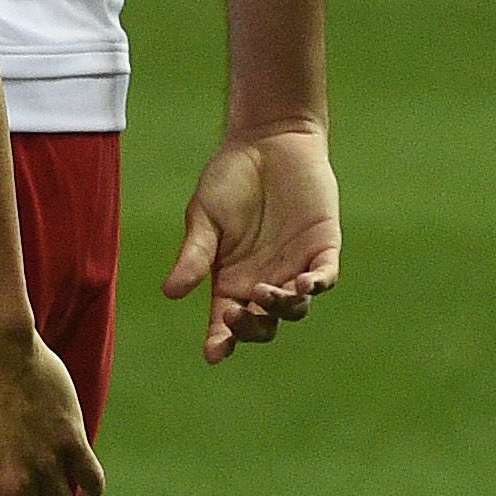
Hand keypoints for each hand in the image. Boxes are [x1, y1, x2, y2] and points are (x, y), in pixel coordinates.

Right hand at [165, 122, 339, 362]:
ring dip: (282, 306)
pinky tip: (304, 284)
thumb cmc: (228, 178)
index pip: (226, 322)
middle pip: (264, 324)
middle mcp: (263, 280)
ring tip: (268, 291)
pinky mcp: (322, 248)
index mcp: (230, 279)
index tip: (213, 353)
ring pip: (295, 307)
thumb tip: (171, 292)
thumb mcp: (204, 218)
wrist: (267, 141)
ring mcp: (295, 266)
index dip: (221, 340)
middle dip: (252, 327)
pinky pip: (324, 278)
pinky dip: (316, 286)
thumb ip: (194, 255)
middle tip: (237, 312)